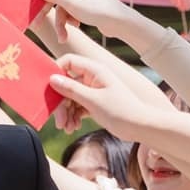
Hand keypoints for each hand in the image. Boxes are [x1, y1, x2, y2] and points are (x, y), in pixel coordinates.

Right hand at [36, 0, 161, 48]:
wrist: (120, 23)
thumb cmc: (99, 11)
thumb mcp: (73, 4)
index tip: (32, 9)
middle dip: (51, 13)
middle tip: (39, 25)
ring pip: (60, 6)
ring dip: (61, 21)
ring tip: (64, 35)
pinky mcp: (83, 2)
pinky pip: (69, 10)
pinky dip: (69, 19)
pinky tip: (75, 26)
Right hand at [49, 37, 177, 142]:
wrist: (140, 126)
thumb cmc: (121, 111)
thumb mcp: (92, 100)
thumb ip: (71, 89)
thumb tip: (52, 79)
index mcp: (95, 70)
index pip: (68, 61)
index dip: (56, 72)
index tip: (49, 90)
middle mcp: (93, 77)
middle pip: (66, 84)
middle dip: (61, 103)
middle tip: (59, 122)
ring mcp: (93, 90)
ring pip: (70, 97)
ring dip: (66, 113)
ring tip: (67, 128)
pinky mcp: (94, 102)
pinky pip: (77, 106)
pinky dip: (73, 116)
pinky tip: (73, 127)